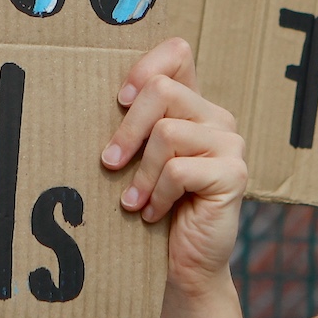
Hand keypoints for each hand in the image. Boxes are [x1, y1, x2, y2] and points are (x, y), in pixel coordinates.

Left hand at [100, 41, 246, 298]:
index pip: (178, 53)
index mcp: (195, 106)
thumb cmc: (155, 209)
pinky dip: (158, 194)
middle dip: (127, 130)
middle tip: (109, 163)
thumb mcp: (140, 161)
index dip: (145, 67)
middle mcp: (218, 118)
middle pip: (162, 91)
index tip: (120, 100)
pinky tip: (153, 213)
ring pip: (167, 133)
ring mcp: (230, 144)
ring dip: (141, 174)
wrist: (185, 264)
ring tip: (133, 201)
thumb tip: (83, 96)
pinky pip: (179, 169)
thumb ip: (134, 127)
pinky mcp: (234, 174)